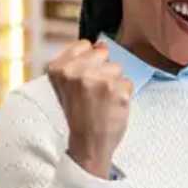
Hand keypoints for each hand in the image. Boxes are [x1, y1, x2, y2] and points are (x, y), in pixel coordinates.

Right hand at [47, 40, 132, 178]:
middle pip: (103, 52)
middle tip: (94, 92)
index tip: (84, 79)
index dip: (89, 61)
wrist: (88, 143)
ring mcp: (97, 79)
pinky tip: (112, 106)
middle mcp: (76, 71)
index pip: (84, 45)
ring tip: (103, 100)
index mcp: (59, 68)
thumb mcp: (66, 85)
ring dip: (114, 82)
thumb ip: (78, 63)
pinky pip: (128, 82)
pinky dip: (124, 94)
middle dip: (103, 69)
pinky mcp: (117, 89)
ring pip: (117, 67)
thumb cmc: (79, 114)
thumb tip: (101, 44)